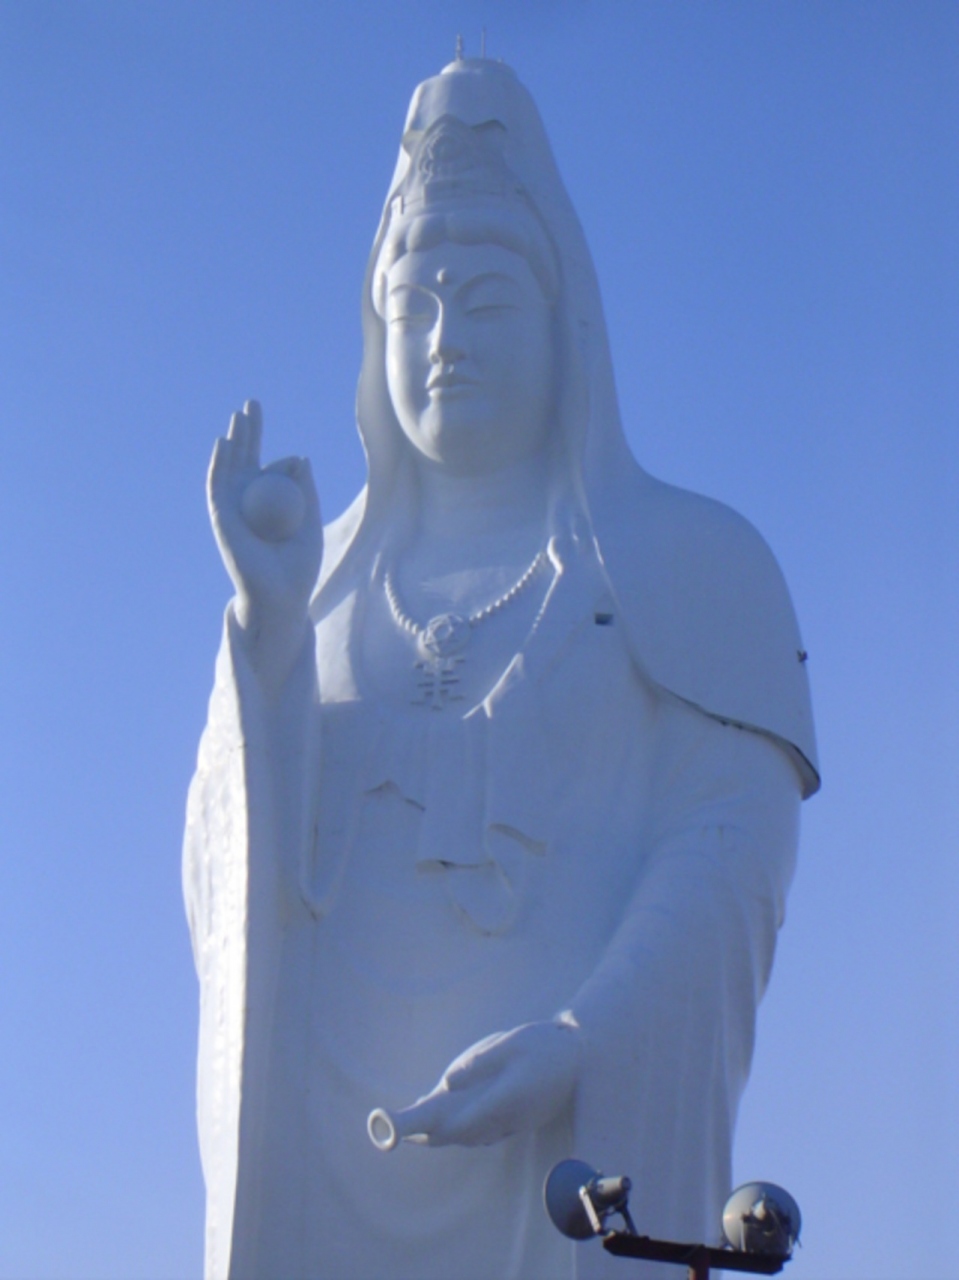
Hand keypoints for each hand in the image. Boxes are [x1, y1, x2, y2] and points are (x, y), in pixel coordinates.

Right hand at [207, 400, 321, 627]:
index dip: (282, 459)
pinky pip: (218, 486)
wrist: (282, 594)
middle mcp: (248, 503)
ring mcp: (233, 508)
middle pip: (247, 459)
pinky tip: (224, 442)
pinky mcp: (222, 516)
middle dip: (249, 431)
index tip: (296, 462)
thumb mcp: (310, 519)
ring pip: (231, 466)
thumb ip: (305, 489)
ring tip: (241, 414)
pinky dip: (220, 463)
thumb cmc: (299, 566)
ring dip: (235, 439)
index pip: (271, 469)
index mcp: (270, 505)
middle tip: (253, 403)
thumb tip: (300, 457)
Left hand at [387, 1020, 580, 1147]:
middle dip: (427, 1132)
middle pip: (458, 1134)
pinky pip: (481, 1131)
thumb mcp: (509, 1044)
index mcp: (503, 1100)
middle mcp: (506, 1118)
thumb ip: (478, 1064)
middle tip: (397, 1129)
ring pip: (468, 1135)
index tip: (400, 1130)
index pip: (456, 1123)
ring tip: (414, 1128)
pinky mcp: (516, 1122)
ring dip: (442, 1134)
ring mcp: (512, 1124)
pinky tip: (448, 1121)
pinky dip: (459, 1128)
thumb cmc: (544, 1044)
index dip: (426, 1128)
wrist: (580, 1056)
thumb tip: (447, 1083)